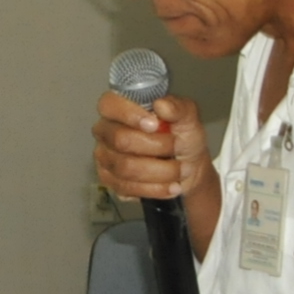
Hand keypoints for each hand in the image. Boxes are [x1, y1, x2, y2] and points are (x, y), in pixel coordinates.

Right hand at [93, 88, 215, 211]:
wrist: (188, 168)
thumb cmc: (182, 138)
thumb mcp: (188, 118)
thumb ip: (178, 107)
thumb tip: (162, 105)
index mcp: (119, 109)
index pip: (109, 105)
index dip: (129, 114)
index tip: (155, 125)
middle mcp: (106, 132)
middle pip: (120, 140)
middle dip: (156, 146)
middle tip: (177, 146)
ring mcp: (105, 157)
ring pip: (126, 168)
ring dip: (160, 171)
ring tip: (180, 169)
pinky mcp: (110, 181)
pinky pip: (128, 188)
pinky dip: (155, 188)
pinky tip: (171, 185)